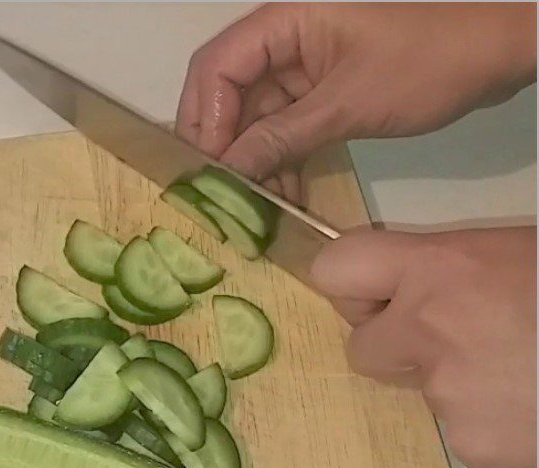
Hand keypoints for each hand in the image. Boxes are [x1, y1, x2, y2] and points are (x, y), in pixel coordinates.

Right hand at [176, 3, 535, 197]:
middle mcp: (285, 42)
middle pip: (229, 95)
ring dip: (255, 165)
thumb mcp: (346, 105)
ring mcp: (304, 69)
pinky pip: (287, 130)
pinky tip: (285, 199)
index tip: (209, 172)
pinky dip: (283, 163)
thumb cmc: (426, 62)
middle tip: (219, 197)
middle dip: (224, 148)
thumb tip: (227, 173)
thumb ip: (281, 137)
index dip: (205, 120)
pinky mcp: (323, 93)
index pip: (218, 67)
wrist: (496, 49)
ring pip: (257, 119)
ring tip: (258, 209)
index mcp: (286, 22)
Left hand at [309, 226, 536, 467]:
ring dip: (461, 387)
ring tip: (528, 375)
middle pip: (362, 351)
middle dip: (400, 349)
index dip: (353, 286)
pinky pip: (469, 437)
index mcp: (440, 269)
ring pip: (426, 396)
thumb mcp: (523, 252)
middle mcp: (427, 332)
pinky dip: (496, 427)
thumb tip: (419, 289)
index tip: (378, 296)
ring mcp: (449, 398)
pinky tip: (538, 409)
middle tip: (463, 339)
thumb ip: (460, 270)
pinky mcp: (476, 450)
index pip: (337, 269)